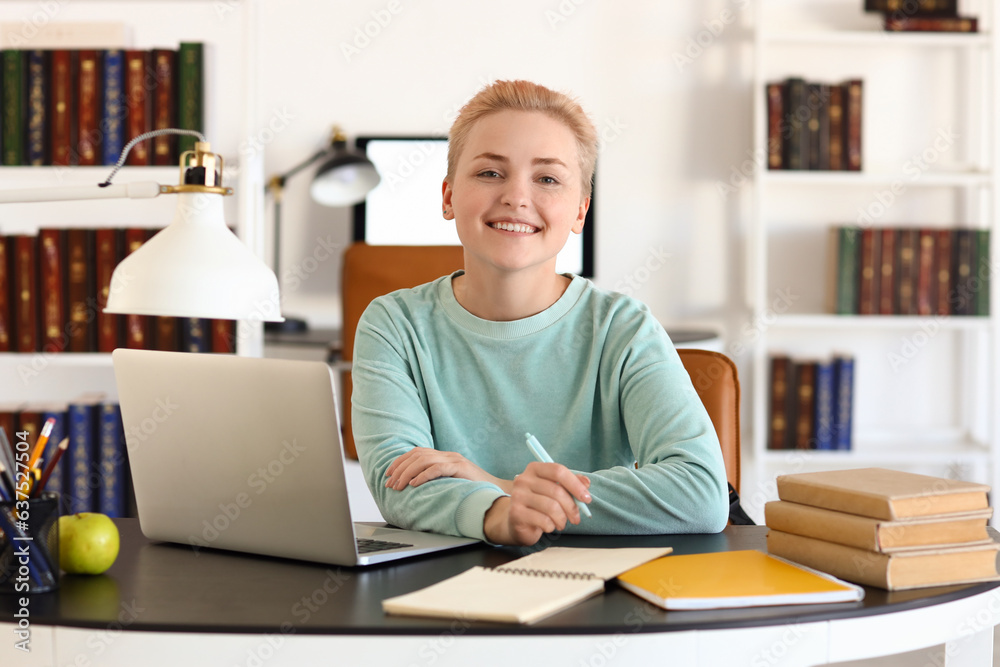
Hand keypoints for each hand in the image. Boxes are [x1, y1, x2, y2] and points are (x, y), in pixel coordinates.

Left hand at [385, 448, 511, 491]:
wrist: (497, 491)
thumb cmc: (473, 490)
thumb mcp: (450, 482)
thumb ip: (436, 479)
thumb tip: (413, 487)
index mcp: (444, 456)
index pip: (416, 452)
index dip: (400, 461)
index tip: (388, 474)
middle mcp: (448, 455)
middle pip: (417, 455)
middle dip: (400, 469)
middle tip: (390, 484)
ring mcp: (454, 460)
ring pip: (424, 460)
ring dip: (407, 473)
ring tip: (399, 486)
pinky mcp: (460, 468)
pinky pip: (437, 469)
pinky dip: (423, 476)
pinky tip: (414, 485)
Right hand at [483, 462, 591, 545]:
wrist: (517, 522)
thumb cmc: (539, 504)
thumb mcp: (555, 491)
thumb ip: (571, 485)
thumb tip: (586, 483)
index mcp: (535, 469)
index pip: (558, 471)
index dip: (575, 484)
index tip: (587, 499)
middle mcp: (523, 479)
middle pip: (556, 490)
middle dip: (571, 507)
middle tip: (576, 518)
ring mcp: (517, 495)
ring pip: (551, 507)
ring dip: (562, 519)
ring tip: (561, 523)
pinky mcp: (516, 513)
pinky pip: (543, 520)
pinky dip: (551, 526)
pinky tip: (549, 526)